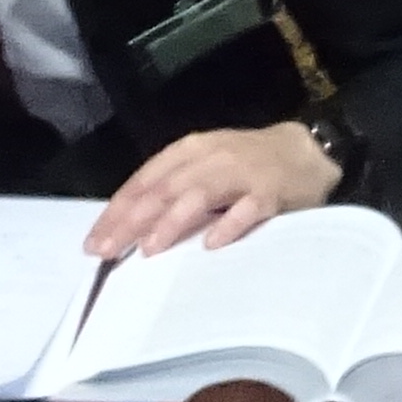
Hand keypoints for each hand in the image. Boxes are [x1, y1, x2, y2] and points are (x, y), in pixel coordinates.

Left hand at [87, 120, 335, 256]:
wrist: (307, 150)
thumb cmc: (247, 164)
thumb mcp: (204, 166)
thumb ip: (172, 189)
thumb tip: (129, 226)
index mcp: (188, 152)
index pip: (144, 180)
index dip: (117, 210)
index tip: (94, 241)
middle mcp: (210, 158)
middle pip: (164, 189)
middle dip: (132, 220)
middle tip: (108, 251)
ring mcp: (242, 173)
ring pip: (200, 195)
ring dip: (172, 221)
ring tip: (149, 248)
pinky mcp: (271, 192)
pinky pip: (248, 209)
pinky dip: (229, 225)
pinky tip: (212, 245)